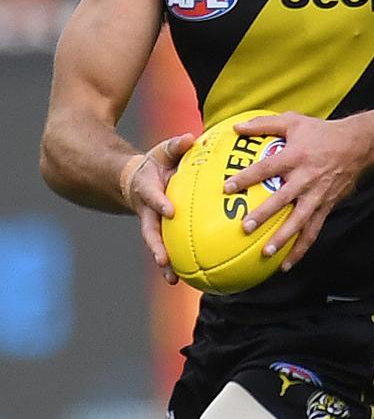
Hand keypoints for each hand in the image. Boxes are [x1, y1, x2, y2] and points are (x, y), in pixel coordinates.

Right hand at [120, 132, 194, 283]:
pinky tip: (186, 278)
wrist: (137, 179)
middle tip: (163, 259)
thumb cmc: (156, 163)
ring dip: (163, 262)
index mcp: (148, 189)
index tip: (169, 211)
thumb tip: (190, 138)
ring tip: (174, 279)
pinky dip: (174, 263)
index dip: (159, 203)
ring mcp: (152, 223)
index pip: (152, 196)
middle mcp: (148, 210)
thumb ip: (176, 146)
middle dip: (156, 246)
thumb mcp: (164, 151)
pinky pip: (167, 248)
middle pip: (149, 231)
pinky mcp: (160, 232)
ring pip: (156, 245)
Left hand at [223, 112, 368, 270]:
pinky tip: (286, 264)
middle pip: (282, 199)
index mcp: (295, 157)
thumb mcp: (293, 121)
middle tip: (246, 227)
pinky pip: (313, 231)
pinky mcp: (326, 206)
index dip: (247, 177)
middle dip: (264, 214)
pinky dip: (301, 249)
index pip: (267, 168)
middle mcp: (305, 178)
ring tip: (266, 253)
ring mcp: (317, 195)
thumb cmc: (321, 132)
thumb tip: (237, 126)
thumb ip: (264, 124)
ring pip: (299, 220)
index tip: (228, 188)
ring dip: (283, 238)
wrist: (357, 145)